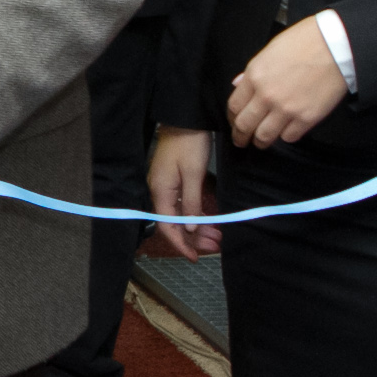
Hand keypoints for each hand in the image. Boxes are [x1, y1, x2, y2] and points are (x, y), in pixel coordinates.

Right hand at [147, 127, 219, 259]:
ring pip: (180, 215)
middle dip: (192, 238)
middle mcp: (160, 191)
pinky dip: (195, 215)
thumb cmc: (189, 144)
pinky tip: (207, 220)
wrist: (185, 119)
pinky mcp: (173, 180)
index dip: (180, 244)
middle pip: (173, 223)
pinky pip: (182, 205)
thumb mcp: (194, 174)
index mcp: (161, 191)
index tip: (194, 257)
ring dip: (196, 227)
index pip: (167, 226)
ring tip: (215, 236)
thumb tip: (190, 228)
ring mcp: (166, 186)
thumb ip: (191, 203)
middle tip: (214, 246)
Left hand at [225, 15, 346, 147]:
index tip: (234, 122)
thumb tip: (239, 84)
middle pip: (245, 125)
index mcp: (255, 77)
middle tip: (241, 141)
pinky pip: (289, 137)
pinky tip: (285, 132)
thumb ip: (252, 72)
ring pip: (264, 136)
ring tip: (261, 142)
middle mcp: (267, 96)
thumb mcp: (269, 51)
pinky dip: (285, 137)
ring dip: (261, 141)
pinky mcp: (307, 118)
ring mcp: (287, 109)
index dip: (231, 118)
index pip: (234, 106)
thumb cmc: (304, 42)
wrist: (335, 46)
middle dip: (240, 137)